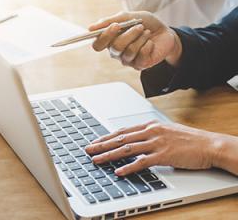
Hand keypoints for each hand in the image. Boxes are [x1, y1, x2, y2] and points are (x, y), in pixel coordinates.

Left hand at [85, 121, 222, 175]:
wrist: (209, 144)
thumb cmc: (190, 140)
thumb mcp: (167, 132)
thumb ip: (151, 135)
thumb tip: (138, 141)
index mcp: (150, 125)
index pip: (123, 130)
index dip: (107, 137)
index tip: (95, 141)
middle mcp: (151, 132)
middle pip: (120, 138)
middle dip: (102, 144)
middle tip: (88, 149)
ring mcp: (157, 143)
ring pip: (126, 149)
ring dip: (109, 155)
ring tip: (97, 159)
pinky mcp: (163, 155)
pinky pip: (142, 162)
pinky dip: (128, 167)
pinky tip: (118, 171)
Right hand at [89, 11, 181, 69]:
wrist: (166, 33)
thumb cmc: (145, 24)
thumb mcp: (129, 16)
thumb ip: (111, 20)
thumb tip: (90, 27)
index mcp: (109, 40)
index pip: (97, 44)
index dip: (103, 36)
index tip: (115, 26)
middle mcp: (116, 52)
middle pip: (114, 47)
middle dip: (127, 35)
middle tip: (137, 25)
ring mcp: (127, 60)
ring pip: (128, 51)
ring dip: (140, 38)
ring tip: (146, 31)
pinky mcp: (139, 65)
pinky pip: (140, 55)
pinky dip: (147, 45)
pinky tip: (150, 42)